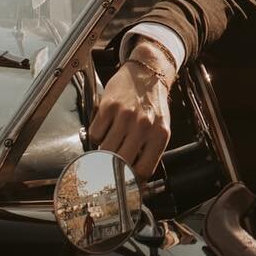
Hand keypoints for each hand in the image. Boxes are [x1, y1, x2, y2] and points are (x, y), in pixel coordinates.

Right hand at [87, 44, 174, 179]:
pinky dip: (96, 136)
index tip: (124, 183)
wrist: (147, 72)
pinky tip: (105, 128)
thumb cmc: (153, 103)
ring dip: (103, 152)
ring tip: (109, 143)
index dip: (131, 180)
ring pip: (105, 150)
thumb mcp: (160, 128)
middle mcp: (144, 125)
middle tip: (108, 169)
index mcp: (160, 134)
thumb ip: (150, 152)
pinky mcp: (108, 107)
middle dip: (112, 169)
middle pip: (120, 163)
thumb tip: (135, 179)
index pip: (142, 171)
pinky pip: (95, 134)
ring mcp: (125, 116)